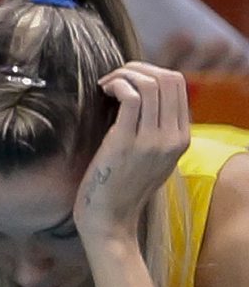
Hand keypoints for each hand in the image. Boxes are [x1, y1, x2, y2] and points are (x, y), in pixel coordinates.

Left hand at [78, 62, 192, 251]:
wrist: (109, 219)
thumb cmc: (121, 185)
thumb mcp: (151, 156)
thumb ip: (155, 129)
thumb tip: (141, 93)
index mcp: (182, 137)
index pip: (178, 84)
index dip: (149, 72)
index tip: (126, 80)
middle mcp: (174, 137)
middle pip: (168, 78)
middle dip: (137, 68)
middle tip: (114, 78)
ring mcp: (153, 140)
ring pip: (151, 83)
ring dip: (124, 74)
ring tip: (106, 85)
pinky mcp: (127, 142)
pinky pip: (131, 97)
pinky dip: (117, 85)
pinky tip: (103, 91)